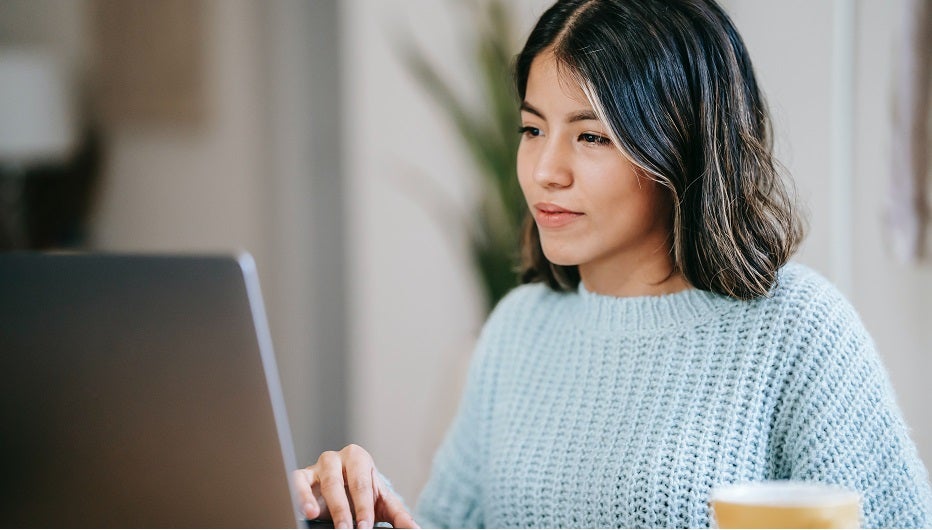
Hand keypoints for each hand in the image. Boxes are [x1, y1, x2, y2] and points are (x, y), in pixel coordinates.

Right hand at [293, 444, 418, 528]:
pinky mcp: (302, 475)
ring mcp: (318, 466)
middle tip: (347, 529)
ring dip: (323, 504)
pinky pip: (298, 482)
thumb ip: (398, 515)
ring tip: (323, 519)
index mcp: (359, 459)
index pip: (362, 484)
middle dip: (344, 509)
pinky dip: (301, 496)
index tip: (365, 527)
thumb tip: (415, 529)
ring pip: (321, 482)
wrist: (343, 487)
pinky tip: (307, 511)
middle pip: (340, 483)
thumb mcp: (381, 502)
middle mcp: (338, 459)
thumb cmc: (363, 493)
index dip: (364, 507)